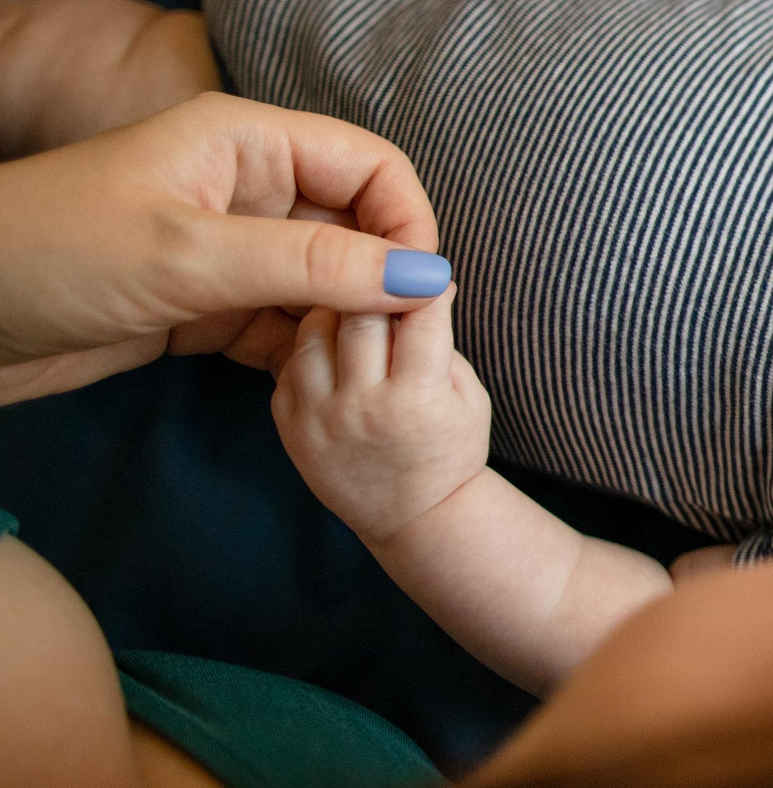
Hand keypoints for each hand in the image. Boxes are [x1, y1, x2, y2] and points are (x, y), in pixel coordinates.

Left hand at [0, 94, 444, 404]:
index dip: (408, 222)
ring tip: (356, 369)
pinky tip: (316, 384)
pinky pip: (284, 324)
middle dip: (383, 278)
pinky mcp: (204, 304)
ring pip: (325, 280)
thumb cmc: (51, 255)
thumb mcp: (191, 256)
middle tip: (397, 342)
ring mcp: (226, 248)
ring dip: (348, 322)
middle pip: (356, 223)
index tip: (422, 290)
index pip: (372, 165)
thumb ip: (315, 265)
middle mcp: (246, 187)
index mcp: (246, 141)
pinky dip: (306, 352)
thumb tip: (427, 276)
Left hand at [272, 291, 489, 543]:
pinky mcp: (292, 430)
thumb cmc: (450, 448)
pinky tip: (332, 346)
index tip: (426, 270)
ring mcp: (321, 420)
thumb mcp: (468, 394)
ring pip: (314, 333)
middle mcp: (364, 408)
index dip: (424, 282)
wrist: (414, 517)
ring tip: (353, 309)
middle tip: (381, 279)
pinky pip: (290, 366)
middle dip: (374, 288)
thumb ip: (442, 341)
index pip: (419, 314)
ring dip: (336, 311)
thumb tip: (424, 280)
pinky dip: (311, 346)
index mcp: (419, 399)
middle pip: (359, 316)